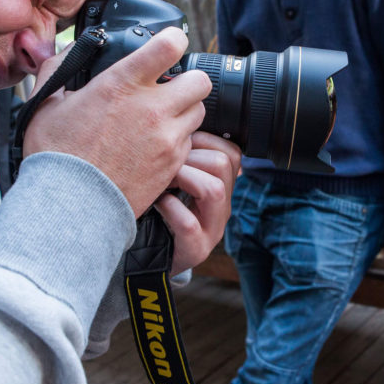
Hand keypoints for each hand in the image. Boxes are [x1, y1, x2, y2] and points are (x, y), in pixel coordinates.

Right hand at [22, 27, 211, 216]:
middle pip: (200, 81)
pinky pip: (190, 143)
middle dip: (189, 81)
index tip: (170, 44)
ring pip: (199, 112)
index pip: (170, 45)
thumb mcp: (46, 104)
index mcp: (123, 84)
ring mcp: (167, 137)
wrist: (71, 206)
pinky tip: (156, 145)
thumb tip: (67, 51)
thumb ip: (59, 69)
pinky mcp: (173, 163)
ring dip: (185, 111)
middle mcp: (152, 107)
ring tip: (162, 119)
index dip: (174, 40)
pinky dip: (179, 140)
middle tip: (171, 89)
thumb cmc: (57, 156)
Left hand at [155, 131, 240, 273]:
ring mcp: (212, 230)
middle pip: (224, 163)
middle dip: (191, 155)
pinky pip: (187, 222)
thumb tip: (175, 125)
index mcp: (223, 187)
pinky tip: (157, 204)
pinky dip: (169, 207)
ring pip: (213, 189)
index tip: (180, 142)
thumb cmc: (160, 213)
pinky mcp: (196, 249)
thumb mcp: (177, 183)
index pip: (232, 152)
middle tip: (167, 161)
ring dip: (183, 177)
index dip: (205, 139)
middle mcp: (223, 208)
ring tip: (163, 179)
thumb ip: (183, 159)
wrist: (152, 258)